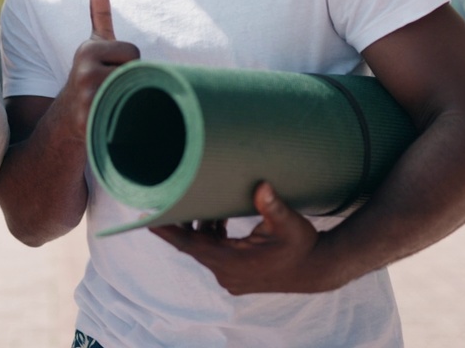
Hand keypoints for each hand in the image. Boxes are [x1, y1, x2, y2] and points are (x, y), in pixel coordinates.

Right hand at [54, 0, 139, 139]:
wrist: (66, 119)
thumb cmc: (88, 77)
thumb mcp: (93, 46)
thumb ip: (100, 16)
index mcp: (88, 50)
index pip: (132, 52)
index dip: (127, 63)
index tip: (111, 70)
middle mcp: (85, 72)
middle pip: (135, 71)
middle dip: (129, 80)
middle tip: (112, 88)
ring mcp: (87, 98)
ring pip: (132, 91)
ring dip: (129, 97)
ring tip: (113, 101)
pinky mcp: (91, 121)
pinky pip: (126, 112)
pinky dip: (126, 115)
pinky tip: (113, 116)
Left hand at [150, 182, 329, 294]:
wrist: (317, 270)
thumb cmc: (303, 244)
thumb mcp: (288, 223)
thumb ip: (271, 205)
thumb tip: (261, 186)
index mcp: (232, 261)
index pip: (190, 245)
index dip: (168, 232)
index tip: (147, 220)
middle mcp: (226, 274)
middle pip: (193, 247)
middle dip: (183, 224)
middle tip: (170, 200)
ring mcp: (231, 278)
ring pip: (204, 251)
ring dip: (201, 230)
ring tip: (201, 205)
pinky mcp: (237, 278)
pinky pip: (215, 256)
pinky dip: (212, 239)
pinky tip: (216, 222)